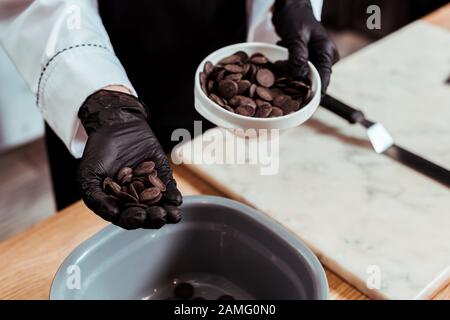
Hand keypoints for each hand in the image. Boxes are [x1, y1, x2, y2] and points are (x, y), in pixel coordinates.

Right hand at [77, 90, 182, 229]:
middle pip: (146, 215)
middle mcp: (135, 200)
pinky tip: (176, 200)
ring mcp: (150, 189)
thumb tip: (114, 215)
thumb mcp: (88, 177)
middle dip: (153, 218)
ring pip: (161, 206)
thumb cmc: (98, 153)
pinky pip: (169, 189)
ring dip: (168, 212)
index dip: (133, 220)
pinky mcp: (163, 177)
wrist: (115, 126)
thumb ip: (96, 198)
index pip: (126, 218)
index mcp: (117, 204)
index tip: (138, 216)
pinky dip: (174, 195)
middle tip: (158, 215)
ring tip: (172, 215)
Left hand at [272, 0, 338, 94]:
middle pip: (313, 81)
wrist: (291, 6)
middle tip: (281, 75)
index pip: (324, 81)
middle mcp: (325, 59)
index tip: (299, 104)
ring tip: (282, 57)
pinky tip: (283, 51)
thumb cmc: (295, 18)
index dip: (312, 95)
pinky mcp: (307, 59)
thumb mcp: (296, 37)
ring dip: (290, 73)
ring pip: (303, 76)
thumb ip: (298, 58)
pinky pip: (297, 69)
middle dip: (296, 83)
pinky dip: (288, 66)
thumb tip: (299, 79)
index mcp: (328, 54)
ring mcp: (317, 59)